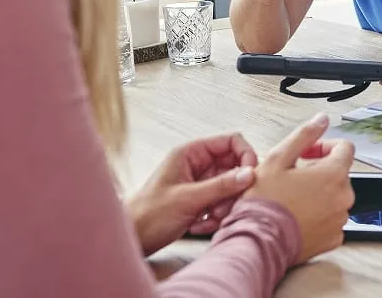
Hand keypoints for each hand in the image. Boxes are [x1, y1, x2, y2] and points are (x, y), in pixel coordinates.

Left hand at [127, 133, 257, 255]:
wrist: (131, 239)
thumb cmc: (147, 215)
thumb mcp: (187, 199)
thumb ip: (220, 185)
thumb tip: (249, 173)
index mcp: (191, 153)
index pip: (230, 141)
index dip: (245, 155)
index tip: (251, 175)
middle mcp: (197, 165)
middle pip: (234, 167)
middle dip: (233, 189)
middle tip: (225, 205)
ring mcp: (199, 183)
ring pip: (229, 188)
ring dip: (224, 205)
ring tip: (208, 217)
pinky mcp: (200, 200)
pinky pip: (221, 203)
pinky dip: (216, 216)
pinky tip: (199, 224)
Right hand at [244, 113, 354, 265]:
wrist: (258, 243)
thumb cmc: (265, 203)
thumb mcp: (278, 159)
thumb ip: (304, 135)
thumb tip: (322, 119)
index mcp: (333, 174)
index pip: (345, 148)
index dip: (325, 146)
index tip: (308, 154)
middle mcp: (344, 197)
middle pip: (338, 174)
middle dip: (319, 172)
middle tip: (292, 178)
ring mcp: (340, 220)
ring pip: (335, 197)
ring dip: (319, 194)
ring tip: (292, 199)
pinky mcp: (333, 239)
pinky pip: (331, 220)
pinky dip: (319, 216)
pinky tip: (297, 217)